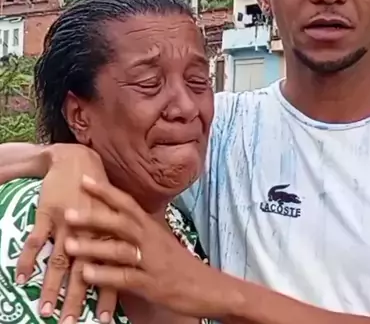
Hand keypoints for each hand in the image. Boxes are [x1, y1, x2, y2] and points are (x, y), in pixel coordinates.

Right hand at [16, 144, 117, 323]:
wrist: (78, 162)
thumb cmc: (98, 191)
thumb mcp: (113, 213)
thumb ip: (116, 239)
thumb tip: (124, 265)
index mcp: (108, 231)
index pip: (109, 269)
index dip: (106, 294)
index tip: (103, 320)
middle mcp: (90, 230)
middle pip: (84, 270)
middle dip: (77, 299)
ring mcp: (68, 223)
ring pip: (59, 259)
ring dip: (51, 287)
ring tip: (45, 311)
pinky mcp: (48, 214)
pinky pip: (36, 239)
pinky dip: (27, 258)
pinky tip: (20, 278)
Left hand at [63, 176, 239, 319]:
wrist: (205, 286)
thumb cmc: (178, 263)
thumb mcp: (160, 240)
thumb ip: (140, 229)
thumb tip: (118, 216)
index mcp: (151, 227)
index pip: (127, 204)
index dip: (106, 192)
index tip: (85, 179)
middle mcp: (151, 239)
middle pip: (121, 222)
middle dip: (94, 216)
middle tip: (68, 212)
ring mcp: (151, 261)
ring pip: (120, 250)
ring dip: (94, 247)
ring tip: (69, 245)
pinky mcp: (152, 284)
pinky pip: (126, 278)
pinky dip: (106, 275)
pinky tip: (87, 274)